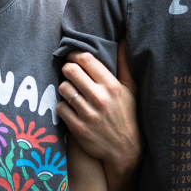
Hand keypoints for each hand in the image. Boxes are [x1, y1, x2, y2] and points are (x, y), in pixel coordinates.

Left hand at [58, 42, 141, 177]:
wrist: (125, 149)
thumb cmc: (127, 115)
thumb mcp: (130, 89)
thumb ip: (124, 64)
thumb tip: (121, 41)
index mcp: (111, 85)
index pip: (86, 59)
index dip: (75, 55)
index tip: (73, 59)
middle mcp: (99, 98)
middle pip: (70, 71)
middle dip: (67, 70)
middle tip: (70, 75)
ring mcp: (88, 114)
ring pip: (63, 88)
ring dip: (64, 89)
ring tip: (71, 92)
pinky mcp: (78, 128)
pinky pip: (60, 108)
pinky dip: (62, 107)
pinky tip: (70, 108)